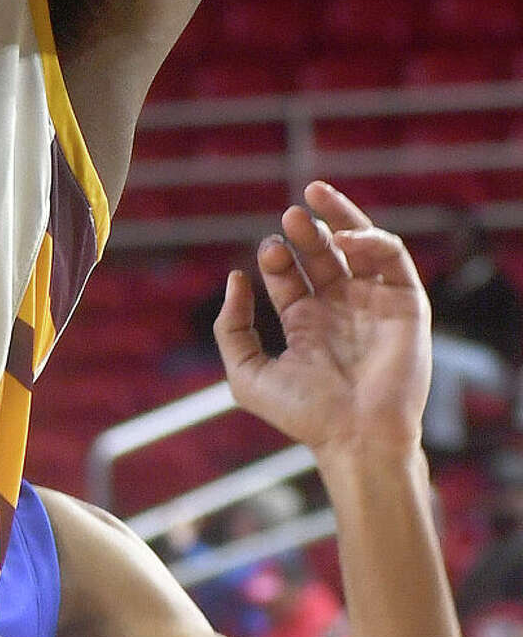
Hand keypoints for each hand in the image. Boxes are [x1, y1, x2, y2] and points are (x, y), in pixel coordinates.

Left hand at [217, 184, 432, 466]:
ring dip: (339, 219)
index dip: (276, 255)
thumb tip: (235, 278)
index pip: (288, 274)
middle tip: (291, 214)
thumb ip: (230, 327)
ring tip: (315, 198)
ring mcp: (373, 306)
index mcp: (305, 323)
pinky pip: (393, 260)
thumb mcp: (247, 373)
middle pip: (322, 255)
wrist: (356, 438)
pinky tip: (348, 238)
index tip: (270, 251)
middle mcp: (340, 310)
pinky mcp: (406, 307)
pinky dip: (372, 239)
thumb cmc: (304, 414)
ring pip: (359, 248)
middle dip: (305, 230)